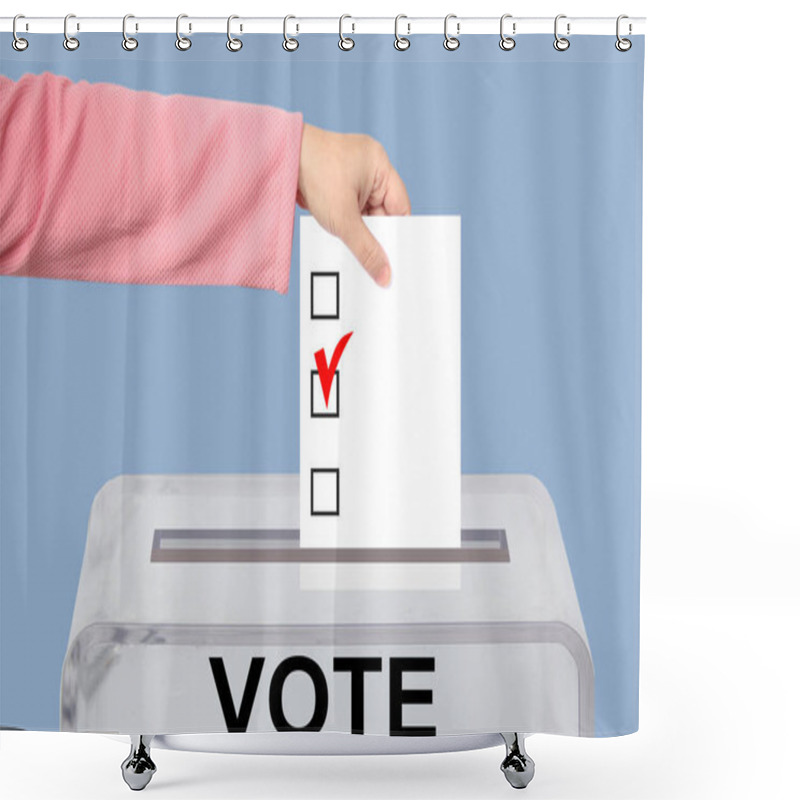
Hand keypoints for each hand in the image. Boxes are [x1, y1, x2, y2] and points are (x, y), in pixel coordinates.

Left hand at [297, 123, 410, 286]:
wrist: (276, 158)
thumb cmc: (313, 176)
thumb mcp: (344, 219)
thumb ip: (366, 250)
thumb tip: (384, 275)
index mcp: (380, 165)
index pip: (400, 206)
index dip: (398, 233)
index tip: (397, 258)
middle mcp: (369, 167)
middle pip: (383, 211)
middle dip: (377, 235)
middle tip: (378, 264)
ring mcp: (351, 174)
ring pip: (365, 212)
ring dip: (360, 231)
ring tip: (358, 254)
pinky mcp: (335, 182)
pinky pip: (350, 208)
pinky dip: (348, 224)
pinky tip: (345, 240)